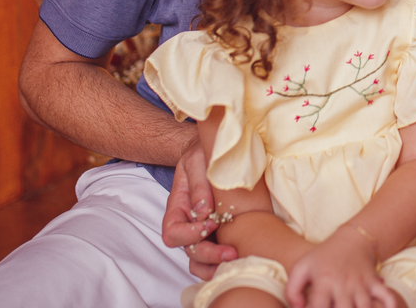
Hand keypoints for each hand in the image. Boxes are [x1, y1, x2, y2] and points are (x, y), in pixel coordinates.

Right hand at [161, 140, 236, 278]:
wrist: (215, 150)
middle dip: (210, 255)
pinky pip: (215, 257)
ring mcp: (202, 231)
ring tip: (237, 262)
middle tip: (232, 253)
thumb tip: (202, 212)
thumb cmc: (203, 153)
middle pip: (189, 251)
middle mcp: (187, 224)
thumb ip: (198, 185)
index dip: (191, 234)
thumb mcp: (198, 161)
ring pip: (199, 261)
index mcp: (177, 208)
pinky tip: (242, 259)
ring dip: (216, 266)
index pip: (173, 233)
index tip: (213, 223)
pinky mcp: (219, 233)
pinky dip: (224, 263)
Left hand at [285, 225, 396, 307]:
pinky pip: (387, 297)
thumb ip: (292, 290)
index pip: (317, 307)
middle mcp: (343, 284)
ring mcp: (361, 284)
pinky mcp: (375, 283)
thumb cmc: (323, 257)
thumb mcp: (301, 267)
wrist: (352, 239)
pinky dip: (389, 307)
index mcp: (324, 281)